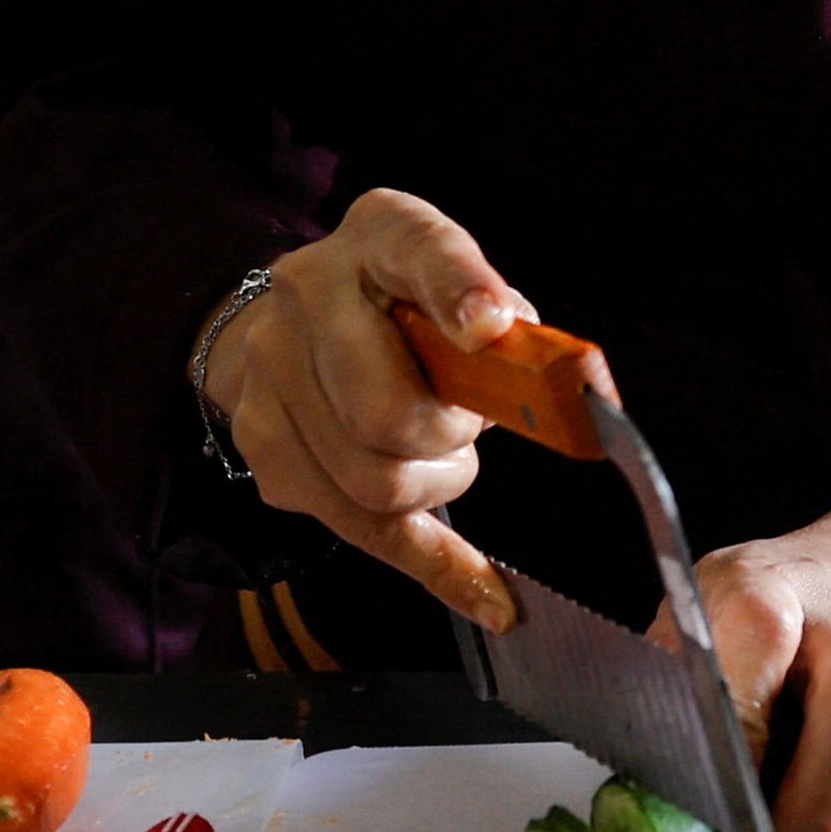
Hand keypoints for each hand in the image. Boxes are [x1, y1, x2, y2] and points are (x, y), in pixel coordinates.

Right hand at [198, 188, 531, 631]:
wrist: (288, 328)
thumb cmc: (399, 308)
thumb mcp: (458, 286)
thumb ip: (507, 321)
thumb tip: (561, 387)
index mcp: (377, 238)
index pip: (419, 252)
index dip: (458, 290)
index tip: (491, 327)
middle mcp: (308, 298)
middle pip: (387, 410)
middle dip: (452, 436)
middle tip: (468, 425)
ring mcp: (271, 381)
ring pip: (375, 484)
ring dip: (439, 484)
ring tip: (441, 453)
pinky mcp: (269, 457)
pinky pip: (365, 531)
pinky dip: (436, 565)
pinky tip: (486, 593)